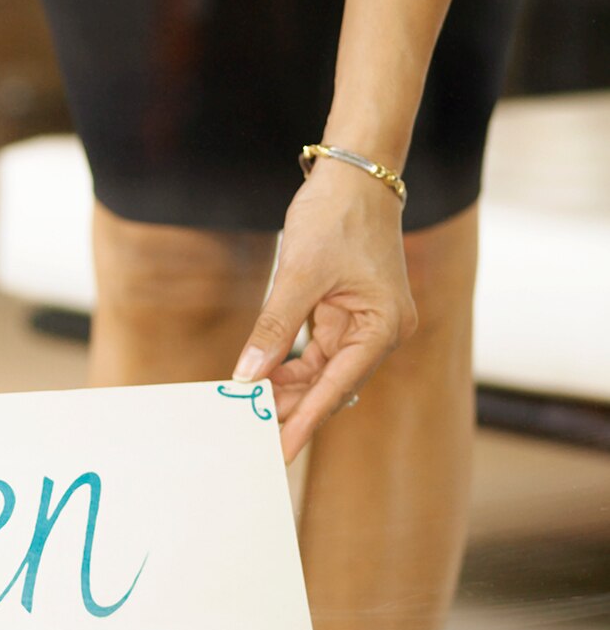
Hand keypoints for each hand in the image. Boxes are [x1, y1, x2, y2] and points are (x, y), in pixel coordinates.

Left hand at [234, 163, 417, 460]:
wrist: (353, 176)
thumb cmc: (335, 217)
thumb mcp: (297, 275)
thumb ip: (273, 329)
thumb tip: (246, 376)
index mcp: (384, 327)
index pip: (337, 388)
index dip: (304, 423)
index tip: (277, 453)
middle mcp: (381, 332)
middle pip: (331, 386)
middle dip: (290, 409)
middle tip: (248, 432)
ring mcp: (365, 324)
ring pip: (322, 373)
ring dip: (286, 389)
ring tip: (247, 407)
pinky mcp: (347, 314)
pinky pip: (317, 353)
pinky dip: (289, 366)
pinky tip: (260, 377)